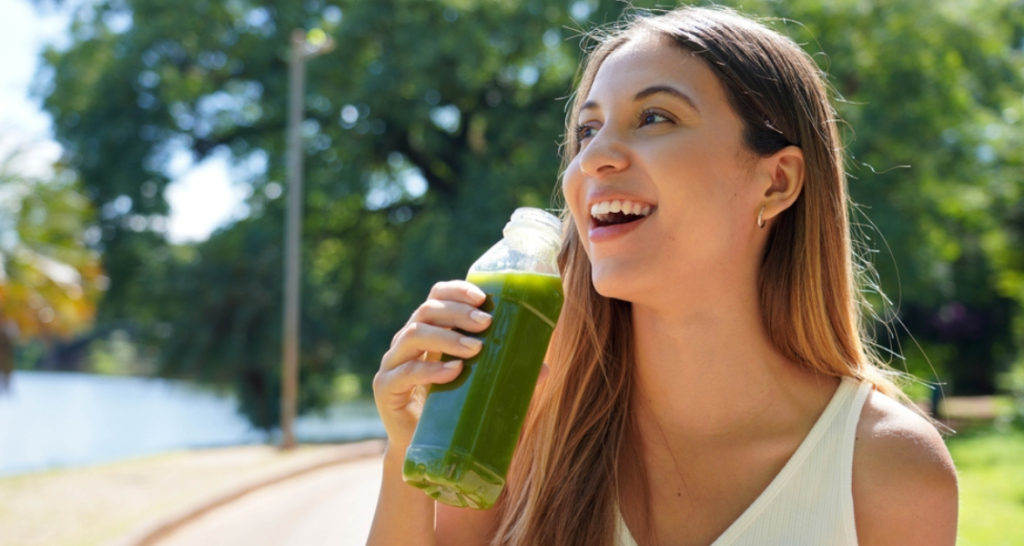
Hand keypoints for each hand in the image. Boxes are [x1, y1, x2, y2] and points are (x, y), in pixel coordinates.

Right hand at [373, 280, 491, 453]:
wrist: (425, 453)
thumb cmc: (455, 412)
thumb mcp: (482, 388)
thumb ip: (507, 375)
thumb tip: (545, 369)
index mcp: (429, 331)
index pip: (437, 296)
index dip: (456, 291)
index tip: (482, 297)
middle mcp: (407, 342)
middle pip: (427, 310)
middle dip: (458, 312)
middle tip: (486, 323)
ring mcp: (393, 363)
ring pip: (413, 334)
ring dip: (446, 337)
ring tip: (475, 349)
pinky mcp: (385, 388)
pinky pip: (405, 373)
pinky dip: (430, 370)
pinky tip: (453, 372)